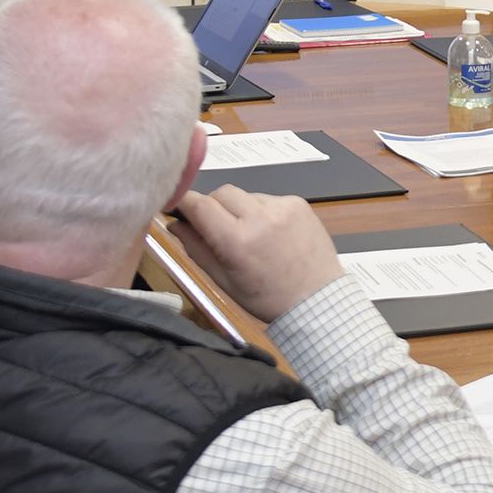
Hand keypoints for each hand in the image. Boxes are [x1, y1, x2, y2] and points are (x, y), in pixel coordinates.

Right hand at [167, 183, 343, 321]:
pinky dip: (261, 211)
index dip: (183, 201)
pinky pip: (267, 199)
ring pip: (244, 195)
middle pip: (220, 193)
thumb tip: (174, 225)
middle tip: (216, 228)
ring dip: (238, 209)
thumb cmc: (268, 297)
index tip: (176, 204)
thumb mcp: (224, 281)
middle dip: (212, 206)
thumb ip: (196, 249)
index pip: (199, 205)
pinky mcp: (297, 203)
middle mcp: (259, 217)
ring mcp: (281, 207)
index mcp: (237, 241)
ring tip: (249, 235)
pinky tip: (270, 233)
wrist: (317, 299)